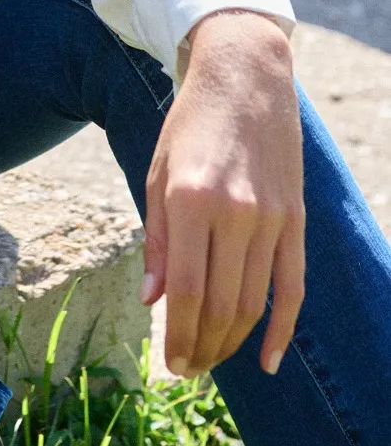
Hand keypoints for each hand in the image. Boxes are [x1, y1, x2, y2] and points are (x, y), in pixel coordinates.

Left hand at [140, 9, 304, 378]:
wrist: (244, 76)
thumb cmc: (190, 124)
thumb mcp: (157, 172)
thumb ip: (155, 238)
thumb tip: (152, 302)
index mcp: (190, 200)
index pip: (184, 290)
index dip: (176, 335)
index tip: (170, 364)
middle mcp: (233, 212)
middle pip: (219, 304)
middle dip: (202, 347)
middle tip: (187, 369)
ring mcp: (270, 217)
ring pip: (254, 301)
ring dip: (232, 341)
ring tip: (212, 360)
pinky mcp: (295, 218)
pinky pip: (293, 286)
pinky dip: (282, 328)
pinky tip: (268, 359)